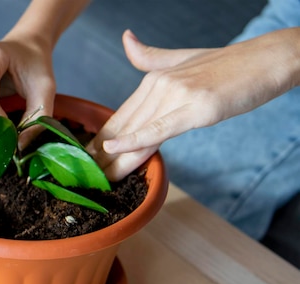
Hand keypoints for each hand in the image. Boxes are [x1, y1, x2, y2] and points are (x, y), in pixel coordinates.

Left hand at [89, 28, 299, 180]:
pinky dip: (134, 140)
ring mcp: (176, 96)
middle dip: (101, 155)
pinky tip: (114, 150)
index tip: (85, 159)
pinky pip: (158, 129)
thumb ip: (151, 57)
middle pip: (122, 127)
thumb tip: (126, 39)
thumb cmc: (228, 66)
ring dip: (114, 159)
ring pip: (136, 133)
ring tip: (95, 177)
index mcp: (153, 80)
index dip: (100, 140)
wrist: (267, 60)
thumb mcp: (183, 60)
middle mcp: (159, 86)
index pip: (120, 116)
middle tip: (82, 175)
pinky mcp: (195, 108)